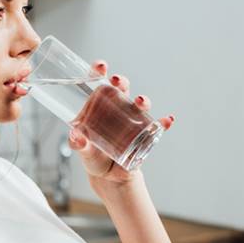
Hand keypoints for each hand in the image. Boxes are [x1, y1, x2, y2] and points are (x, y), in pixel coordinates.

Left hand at [67, 59, 174, 184]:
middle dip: (122, 82)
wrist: (108, 176)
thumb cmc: (93, 158)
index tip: (101, 66)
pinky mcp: (144, 135)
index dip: (100, 72)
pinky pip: (156, 126)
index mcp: (99, 107)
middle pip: (121, 90)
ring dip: (142, 100)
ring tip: (140, 101)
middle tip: (118, 82)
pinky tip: (167, 120)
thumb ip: (78, 145)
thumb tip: (76, 136)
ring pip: (139, 105)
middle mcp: (117, 110)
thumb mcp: (83, 151)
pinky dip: (163, 122)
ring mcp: (132, 121)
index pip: (100, 84)